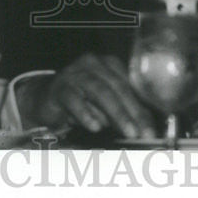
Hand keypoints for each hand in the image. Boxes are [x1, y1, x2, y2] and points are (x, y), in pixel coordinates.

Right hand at [20, 54, 155, 138]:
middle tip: (143, 133)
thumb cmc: (81, 100)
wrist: (46, 98)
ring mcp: (75, 73)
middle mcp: (92, 64)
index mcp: (108, 64)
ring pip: (100, 91)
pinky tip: (95, 127)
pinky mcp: (59, 87)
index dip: (142, 108)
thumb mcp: (104, 104)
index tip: (151, 130)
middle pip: (117, 87)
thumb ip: (123, 111)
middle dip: (133, 112)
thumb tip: (145, 129)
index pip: (130, 86)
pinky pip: (74, 100)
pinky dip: (86, 114)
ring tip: (129, 132)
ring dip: (117, 114)